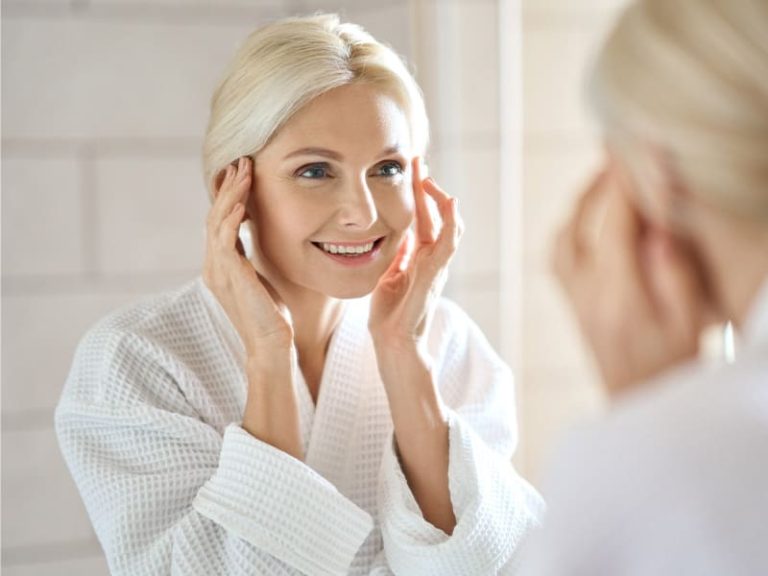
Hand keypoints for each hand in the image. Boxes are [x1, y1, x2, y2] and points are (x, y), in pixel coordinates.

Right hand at [202, 156, 293, 359]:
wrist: (270, 344)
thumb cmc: (271, 314)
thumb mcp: (259, 278)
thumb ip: (250, 259)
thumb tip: (255, 239)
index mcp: (219, 264)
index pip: (219, 221)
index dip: (228, 195)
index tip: (240, 172)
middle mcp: (213, 265)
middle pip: (214, 216)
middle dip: (228, 187)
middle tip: (240, 161)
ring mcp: (218, 271)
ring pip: (217, 222)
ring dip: (231, 195)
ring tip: (243, 171)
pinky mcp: (230, 277)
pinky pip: (225, 241)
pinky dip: (232, 219)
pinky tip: (242, 203)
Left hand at [368, 158, 463, 355]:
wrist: (393, 341)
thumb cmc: (390, 314)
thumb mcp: (388, 275)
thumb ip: (398, 255)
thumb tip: (400, 234)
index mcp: (419, 256)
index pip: (423, 217)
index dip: (418, 193)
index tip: (409, 169)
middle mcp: (432, 258)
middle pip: (436, 214)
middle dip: (427, 187)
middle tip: (416, 161)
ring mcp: (436, 265)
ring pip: (448, 224)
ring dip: (439, 198)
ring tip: (427, 177)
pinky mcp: (435, 274)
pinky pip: (449, 243)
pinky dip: (452, 222)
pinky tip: (450, 202)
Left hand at [552, 159, 709, 396]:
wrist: (644, 411)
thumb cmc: (678, 370)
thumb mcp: (692, 324)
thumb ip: (675, 273)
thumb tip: (655, 226)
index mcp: (620, 297)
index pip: (616, 225)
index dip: (627, 180)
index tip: (638, 144)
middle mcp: (587, 296)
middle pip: (580, 225)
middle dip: (599, 183)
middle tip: (621, 151)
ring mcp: (574, 302)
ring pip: (561, 239)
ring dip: (581, 203)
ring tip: (606, 178)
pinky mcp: (573, 307)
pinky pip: (557, 258)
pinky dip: (570, 228)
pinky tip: (590, 218)